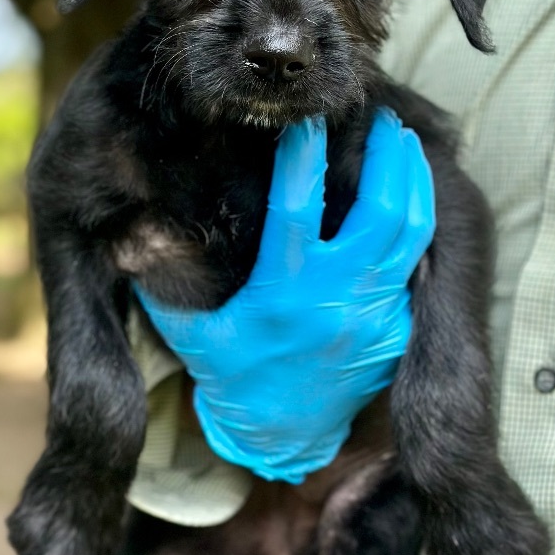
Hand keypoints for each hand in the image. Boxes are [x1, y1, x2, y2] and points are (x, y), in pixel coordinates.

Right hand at [134, 110, 434, 483]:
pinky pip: (417, 269)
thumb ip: (166, 278)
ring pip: (412, 233)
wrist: (282, 437)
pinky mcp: (396, 329)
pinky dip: (421, 227)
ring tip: (406, 143)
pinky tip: (418, 198)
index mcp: (283, 289)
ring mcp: (373, 313)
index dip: (303, 156)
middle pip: (380, 210)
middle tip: (383, 117)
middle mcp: (335, 296)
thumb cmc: (231, 374)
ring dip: (413, 182)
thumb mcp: (192, 329)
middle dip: (386, 156)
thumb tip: (133, 227)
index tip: (308, 118)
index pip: (296, 206)